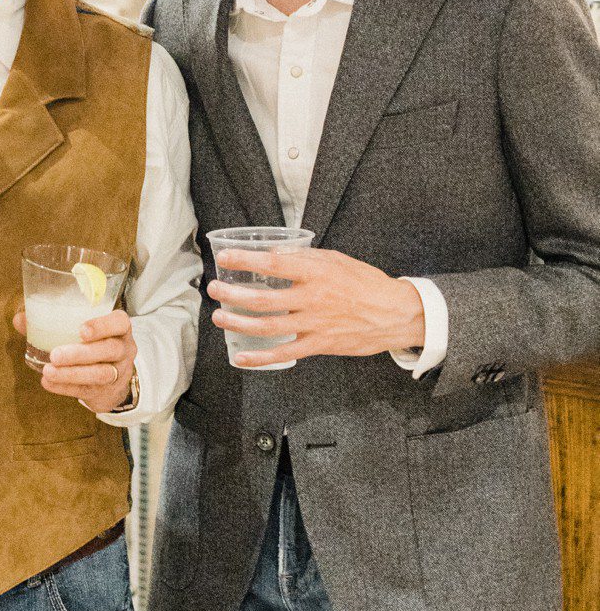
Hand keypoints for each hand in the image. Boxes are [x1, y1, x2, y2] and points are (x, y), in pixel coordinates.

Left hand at [14, 306, 137, 413]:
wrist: (111, 379)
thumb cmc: (90, 344)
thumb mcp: (78, 330)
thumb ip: (50, 322)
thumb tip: (19, 319)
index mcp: (119, 328)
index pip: (120, 322)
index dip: (103, 326)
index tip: (81, 330)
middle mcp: (124, 349)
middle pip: (109, 350)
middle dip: (80, 353)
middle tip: (55, 355)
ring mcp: (119, 372)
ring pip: (100, 373)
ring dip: (72, 373)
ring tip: (48, 371)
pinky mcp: (107, 391)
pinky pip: (87, 390)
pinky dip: (66, 387)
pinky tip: (49, 383)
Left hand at [209, 246, 425, 366]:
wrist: (395, 313)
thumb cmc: (365, 283)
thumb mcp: (336, 260)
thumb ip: (304, 256)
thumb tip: (272, 252)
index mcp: (317, 272)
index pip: (274, 263)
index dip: (246, 260)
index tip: (224, 256)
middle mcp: (313, 298)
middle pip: (264, 298)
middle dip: (233, 294)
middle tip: (214, 289)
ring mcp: (315, 324)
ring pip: (268, 326)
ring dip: (239, 323)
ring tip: (219, 317)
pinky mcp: (319, 345)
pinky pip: (284, 353)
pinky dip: (260, 358)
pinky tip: (241, 357)